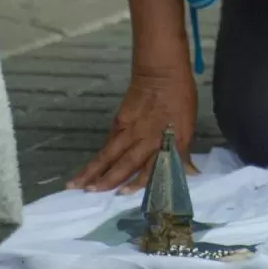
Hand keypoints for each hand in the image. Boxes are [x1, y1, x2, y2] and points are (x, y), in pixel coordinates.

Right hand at [67, 66, 197, 193]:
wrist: (161, 73)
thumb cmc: (181, 99)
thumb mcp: (188, 127)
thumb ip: (183, 152)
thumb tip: (191, 173)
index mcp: (165, 141)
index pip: (151, 166)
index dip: (138, 182)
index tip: (123, 195)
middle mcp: (144, 138)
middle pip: (125, 162)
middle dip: (108, 179)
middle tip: (91, 194)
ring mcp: (129, 130)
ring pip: (109, 154)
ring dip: (93, 170)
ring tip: (76, 186)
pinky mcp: (119, 122)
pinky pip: (109, 143)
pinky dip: (99, 157)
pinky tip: (88, 169)